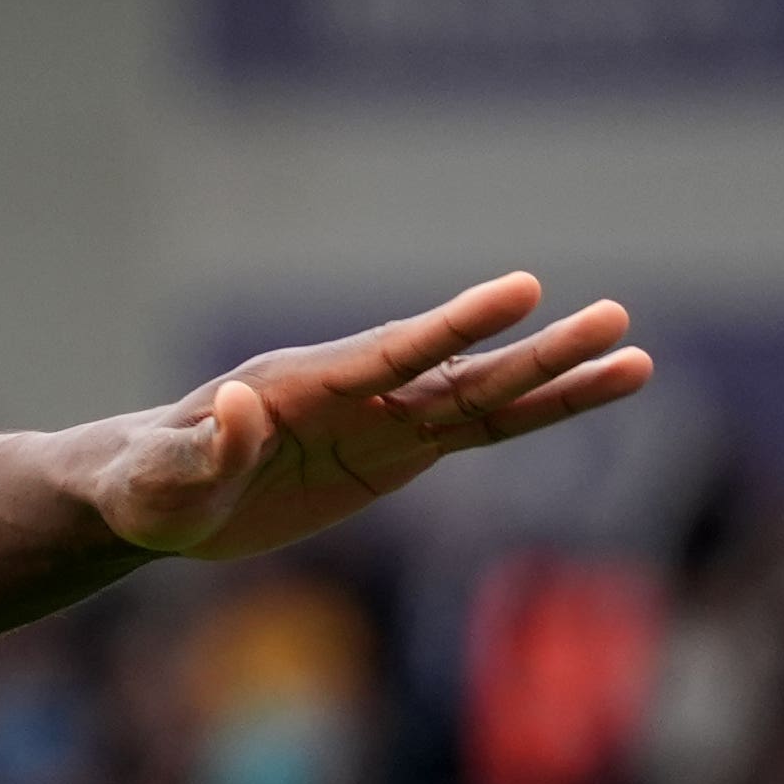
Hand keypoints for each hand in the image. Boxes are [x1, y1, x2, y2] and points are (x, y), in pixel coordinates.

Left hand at [84, 274, 649, 562]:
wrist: (152, 493)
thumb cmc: (147, 486)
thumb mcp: (161, 482)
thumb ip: (201, 450)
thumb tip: (235, 409)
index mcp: (298, 386)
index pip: (390, 353)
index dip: (455, 325)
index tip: (522, 291)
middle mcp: (353, 389)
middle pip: (458, 369)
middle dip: (534, 350)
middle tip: (615, 319)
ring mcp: (381, 417)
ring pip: (485, 396)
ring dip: (558, 380)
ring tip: (637, 357)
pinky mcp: (396, 449)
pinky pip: (479, 431)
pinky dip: (536, 414)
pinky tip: (597, 392)